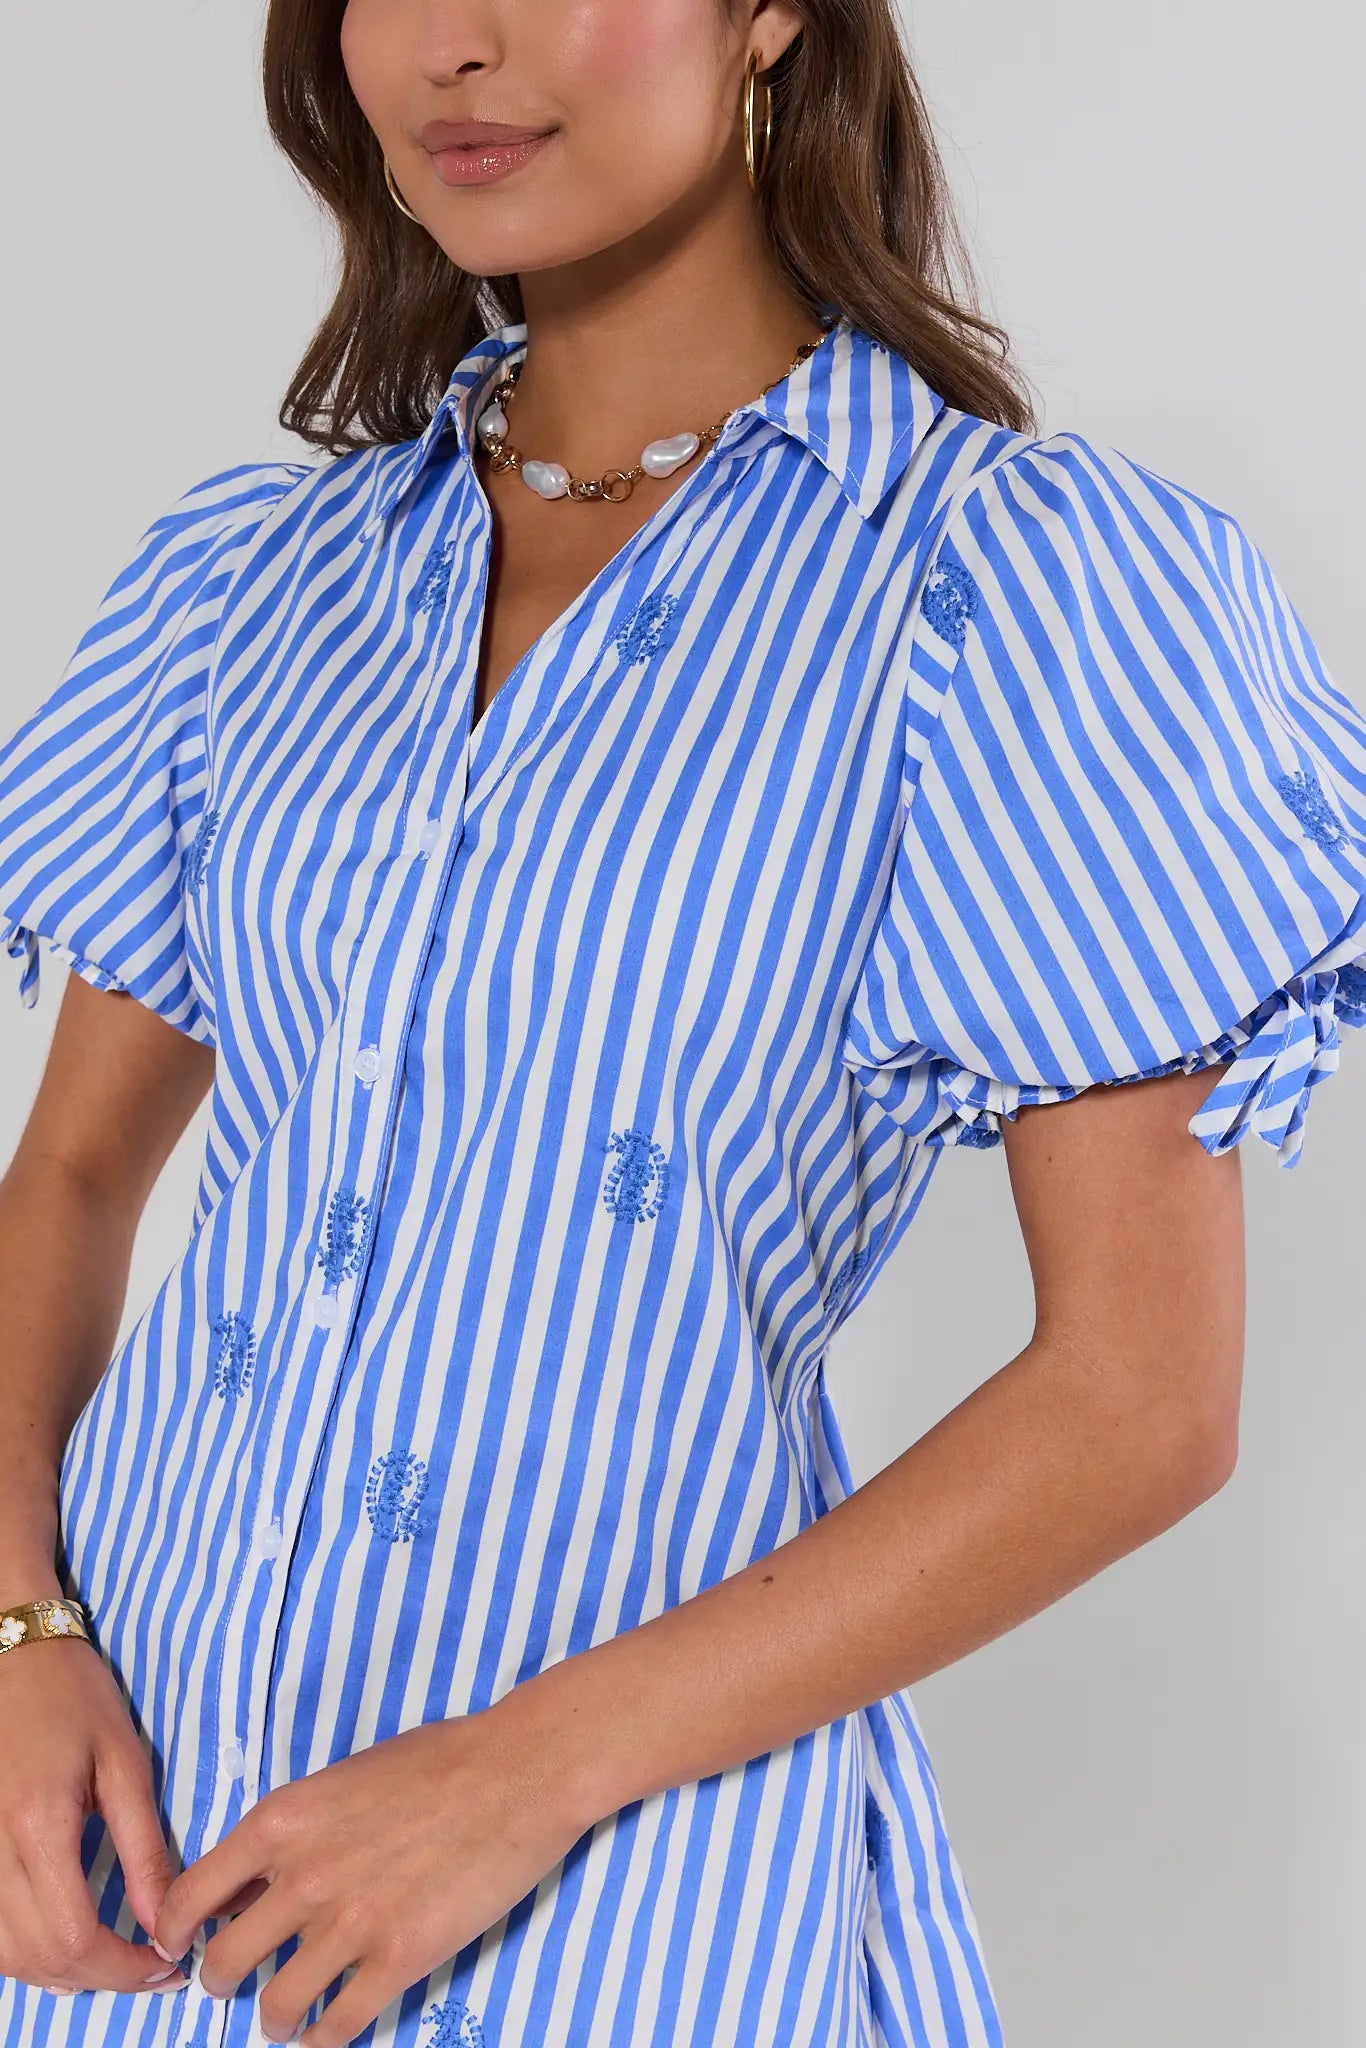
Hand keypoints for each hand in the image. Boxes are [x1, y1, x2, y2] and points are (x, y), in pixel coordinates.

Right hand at [0, 1629, 190, 1996]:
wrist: (13, 1654)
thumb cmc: (74, 1696)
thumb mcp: (124, 1762)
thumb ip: (143, 1847)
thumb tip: (164, 1921)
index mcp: (38, 1826)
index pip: (73, 1937)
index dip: (120, 1968)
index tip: (165, 1964)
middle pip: (36, 1957)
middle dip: (97, 1978)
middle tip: (149, 1967)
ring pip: (4, 1955)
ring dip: (58, 1972)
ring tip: (112, 1960)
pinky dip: (23, 1952)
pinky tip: (60, 1943)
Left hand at [151, 1690, 595, 2046]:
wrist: (517, 1770)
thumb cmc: (437, 1760)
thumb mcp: (341, 1778)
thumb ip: (292, 1830)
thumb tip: (251, 1881)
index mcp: (282, 1821)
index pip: (188, 1898)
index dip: (174, 1933)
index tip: (181, 1947)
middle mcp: (304, 1877)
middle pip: (223, 1964)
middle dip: (221, 1982)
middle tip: (237, 1982)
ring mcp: (352, 1923)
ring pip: (276, 2007)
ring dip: (274, 2018)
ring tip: (285, 2014)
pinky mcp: (401, 1959)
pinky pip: (336, 2027)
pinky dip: (323, 2038)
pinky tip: (328, 2028)